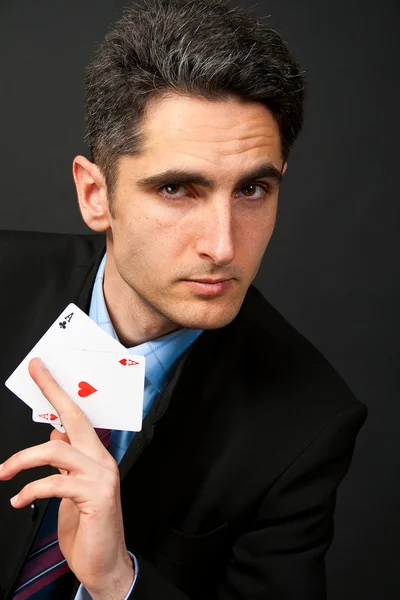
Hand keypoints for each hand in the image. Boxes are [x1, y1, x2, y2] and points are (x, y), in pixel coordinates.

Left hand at [0, 357, 133, 599]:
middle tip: (36, 374)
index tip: (41, 371)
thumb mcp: (71, 490)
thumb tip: (54, 438)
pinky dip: (31, 490)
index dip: (57, 392)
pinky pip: (55, 483)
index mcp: (95, 457)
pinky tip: (18, 499)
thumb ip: (65, 464)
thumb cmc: (88, 527)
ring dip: (22, 460)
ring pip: (56, 450)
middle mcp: (101, 461)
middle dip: (54, 393)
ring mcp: (101, 477)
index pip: (77, 417)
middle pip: (75, 419)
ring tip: (4, 474)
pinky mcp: (96, 496)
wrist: (105, 563)